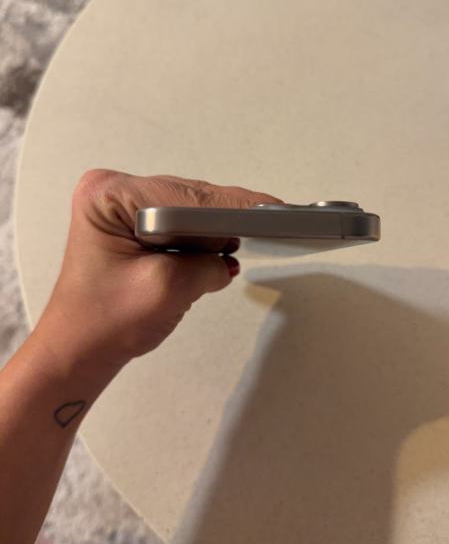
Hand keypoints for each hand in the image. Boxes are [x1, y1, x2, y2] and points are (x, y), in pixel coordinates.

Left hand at [37, 169, 282, 371]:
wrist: (80, 351)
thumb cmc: (102, 324)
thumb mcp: (165, 290)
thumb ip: (207, 266)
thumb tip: (230, 258)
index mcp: (108, 196)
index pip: (184, 196)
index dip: (230, 206)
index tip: (269, 209)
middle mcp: (113, 192)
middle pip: (187, 197)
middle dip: (225, 216)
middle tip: (273, 223)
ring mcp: (124, 208)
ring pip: (188, 211)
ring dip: (216, 229)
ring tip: (256, 235)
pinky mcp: (135, 226)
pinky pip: (180, 225)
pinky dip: (203, 239)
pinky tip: (224, 249)